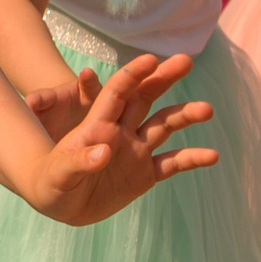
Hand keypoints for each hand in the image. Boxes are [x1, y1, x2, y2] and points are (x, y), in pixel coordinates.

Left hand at [22, 54, 218, 226]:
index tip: (151, 59)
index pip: (117, 93)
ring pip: (164, 125)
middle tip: (186, 60)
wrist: (56, 201)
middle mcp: (121, 131)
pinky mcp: (144, 174)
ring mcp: (135, 151)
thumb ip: (77, 161)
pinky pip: (172, 162)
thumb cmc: (47, 181)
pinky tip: (213, 156)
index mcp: (97, 125)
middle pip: (146, 97)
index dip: (133, 75)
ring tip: (207, 109)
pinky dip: (192, 158)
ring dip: (185, 115)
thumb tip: (103, 151)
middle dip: (164, 78)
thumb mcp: (56, 173)